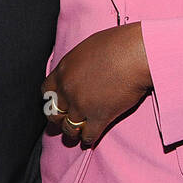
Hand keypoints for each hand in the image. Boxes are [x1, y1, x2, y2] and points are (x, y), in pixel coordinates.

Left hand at [41, 23, 151, 146]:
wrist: (136, 54)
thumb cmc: (118, 44)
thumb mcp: (87, 47)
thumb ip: (77, 63)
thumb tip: (79, 70)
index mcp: (64, 70)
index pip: (46, 91)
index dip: (51, 99)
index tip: (58, 102)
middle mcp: (68, 89)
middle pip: (53, 113)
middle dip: (59, 118)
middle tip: (65, 119)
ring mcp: (82, 105)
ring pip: (68, 128)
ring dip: (73, 130)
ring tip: (78, 131)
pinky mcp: (99, 117)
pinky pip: (87, 136)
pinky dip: (88, 139)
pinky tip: (92, 137)